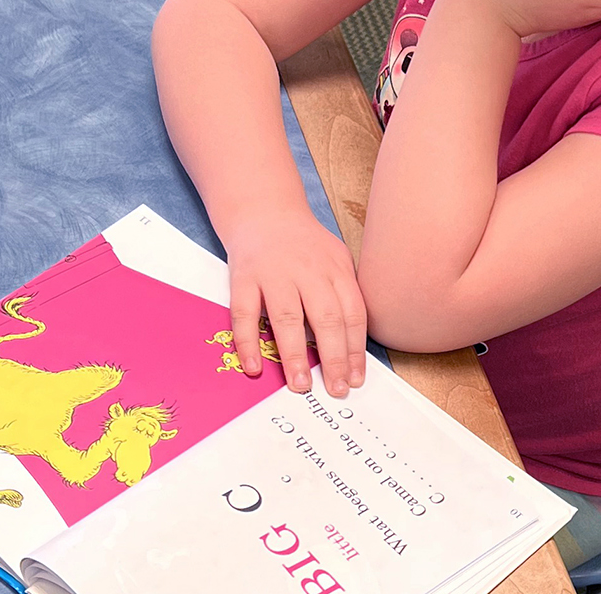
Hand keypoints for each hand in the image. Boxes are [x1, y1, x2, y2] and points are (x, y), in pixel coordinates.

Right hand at [222, 210, 365, 397]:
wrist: (264, 210)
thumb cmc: (304, 245)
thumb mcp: (335, 260)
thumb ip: (345, 295)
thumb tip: (354, 347)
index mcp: (335, 268)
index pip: (352, 314)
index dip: (356, 349)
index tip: (357, 379)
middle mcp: (307, 271)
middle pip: (326, 318)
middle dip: (334, 358)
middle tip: (336, 390)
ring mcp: (274, 273)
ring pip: (287, 318)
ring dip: (296, 355)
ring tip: (301, 385)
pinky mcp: (243, 277)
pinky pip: (244, 314)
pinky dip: (248, 342)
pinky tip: (255, 367)